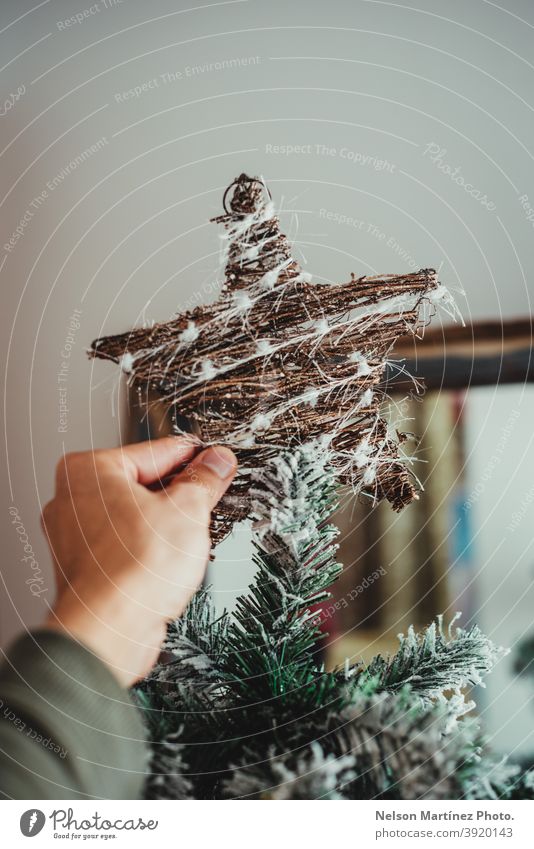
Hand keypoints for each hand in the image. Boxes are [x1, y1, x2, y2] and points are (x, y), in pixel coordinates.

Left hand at [41, 438, 236, 685]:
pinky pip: (126, 546)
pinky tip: (171, 561)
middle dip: (178, 493)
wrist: (110, 630)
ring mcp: (75, 537)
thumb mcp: (187, 510)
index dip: (192, 457)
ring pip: (134, 517)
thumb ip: (204, 480)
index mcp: (87, 470)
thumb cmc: (131, 569)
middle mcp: (72, 500)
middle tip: (211, 495)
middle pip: (141, 484)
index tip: (216, 459)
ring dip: (166, 524)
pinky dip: (149, 550)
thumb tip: (216, 463)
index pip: (153, 451)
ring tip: (192, 534)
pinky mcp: (86, 569)